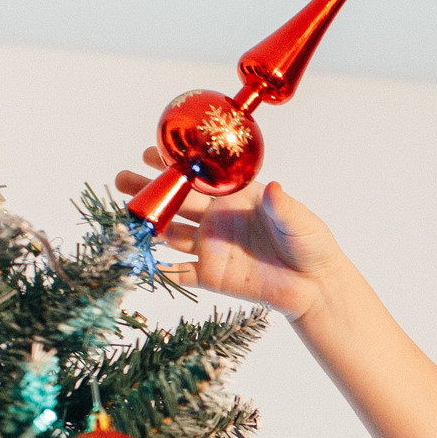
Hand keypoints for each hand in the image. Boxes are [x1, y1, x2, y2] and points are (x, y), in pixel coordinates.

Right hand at [111, 175, 345, 321]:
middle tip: (122, 179)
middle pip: (176, 202)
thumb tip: (274, 188)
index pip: (199, 177)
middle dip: (149, 191)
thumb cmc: (309, 244)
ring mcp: (212, 247)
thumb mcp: (297, 221)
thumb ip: (281, 206)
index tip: (151, 152)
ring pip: (171, 233)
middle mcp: (217, 219)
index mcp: (235, 198)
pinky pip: (180, 273)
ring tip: (125, 215)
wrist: (314, 285)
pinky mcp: (212, 276)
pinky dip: (161, 269)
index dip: (175, 165)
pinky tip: (140, 262)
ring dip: (149, 224)